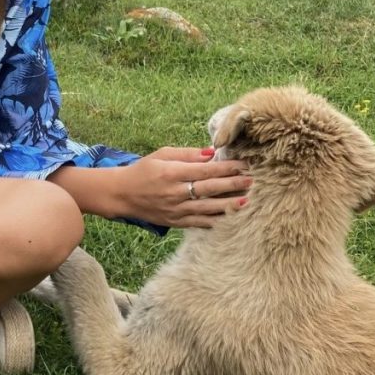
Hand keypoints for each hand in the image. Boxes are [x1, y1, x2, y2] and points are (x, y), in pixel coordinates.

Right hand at [115, 146, 250, 227]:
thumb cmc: (143, 170)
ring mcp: (176, 210)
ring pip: (208, 208)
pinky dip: (215, 220)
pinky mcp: (176, 222)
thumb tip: (212, 153)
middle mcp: (176, 192)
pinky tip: (229, 216)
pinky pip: (199, 222)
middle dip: (233, 184)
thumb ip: (187, 154)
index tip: (243, 164)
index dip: (226, 167)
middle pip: (210, 189)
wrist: (122, 194)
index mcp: (172, 172)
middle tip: (252, 181)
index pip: (205, 170)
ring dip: (229, 204)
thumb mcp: (162, 154)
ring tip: (246, 200)